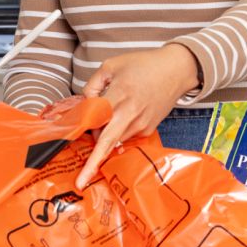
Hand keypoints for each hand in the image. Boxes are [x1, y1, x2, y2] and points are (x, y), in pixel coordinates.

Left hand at [73, 44, 199, 188]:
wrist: (175, 71)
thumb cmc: (143, 64)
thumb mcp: (112, 65)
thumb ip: (93, 85)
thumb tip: (86, 104)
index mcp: (120, 95)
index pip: (97, 119)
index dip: (83, 132)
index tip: (71, 145)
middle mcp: (130, 115)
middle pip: (106, 143)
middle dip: (93, 165)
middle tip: (81, 181)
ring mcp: (140, 125)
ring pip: (113, 139)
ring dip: (103, 135)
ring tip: (107, 116)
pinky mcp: (147, 130)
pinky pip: (125, 136)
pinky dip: (117, 131)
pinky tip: (123, 115)